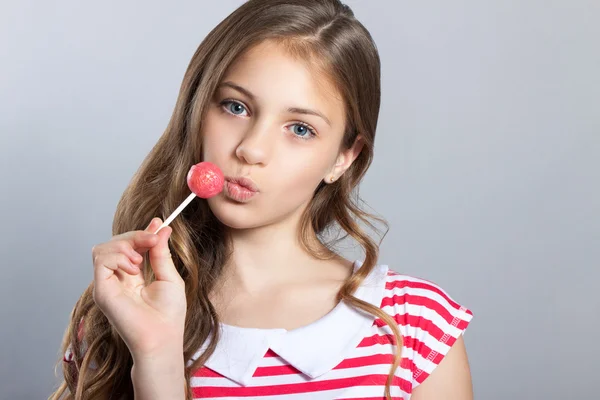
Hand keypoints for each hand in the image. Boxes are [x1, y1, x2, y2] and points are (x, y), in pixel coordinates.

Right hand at [91, 218, 185, 359]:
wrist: (162, 335)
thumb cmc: (168, 313)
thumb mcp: (168, 275)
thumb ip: (160, 252)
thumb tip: (161, 228)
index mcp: (133, 275)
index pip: (130, 246)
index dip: (141, 232)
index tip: (158, 223)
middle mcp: (117, 278)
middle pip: (115, 243)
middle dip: (135, 235)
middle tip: (152, 239)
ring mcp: (107, 284)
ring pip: (104, 248)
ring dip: (124, 245)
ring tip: (140, 260)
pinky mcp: (101, 290)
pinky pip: (101, 260)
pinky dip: (117, 256)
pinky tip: (133, 268)